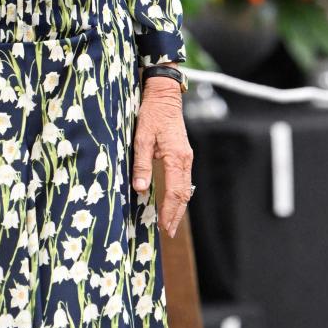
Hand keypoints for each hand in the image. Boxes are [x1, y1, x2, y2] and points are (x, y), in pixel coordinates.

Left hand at [132, 80, 193, 237]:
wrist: (164, 96)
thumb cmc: (151, 114)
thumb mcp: (141, 139)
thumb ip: (141, 165)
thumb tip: (141, 189)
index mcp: (176, 158)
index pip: (174, 192)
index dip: (170, 212)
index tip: (165, 228)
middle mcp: (185, 160)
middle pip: (184, 194)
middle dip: (176, 214)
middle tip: (169, 232)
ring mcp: (186, 157)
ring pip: (185, 188)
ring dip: (178, 206)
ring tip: (170, 222)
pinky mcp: (183, 154)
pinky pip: (183, 180)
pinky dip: (179, 194)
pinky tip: (172, 202)